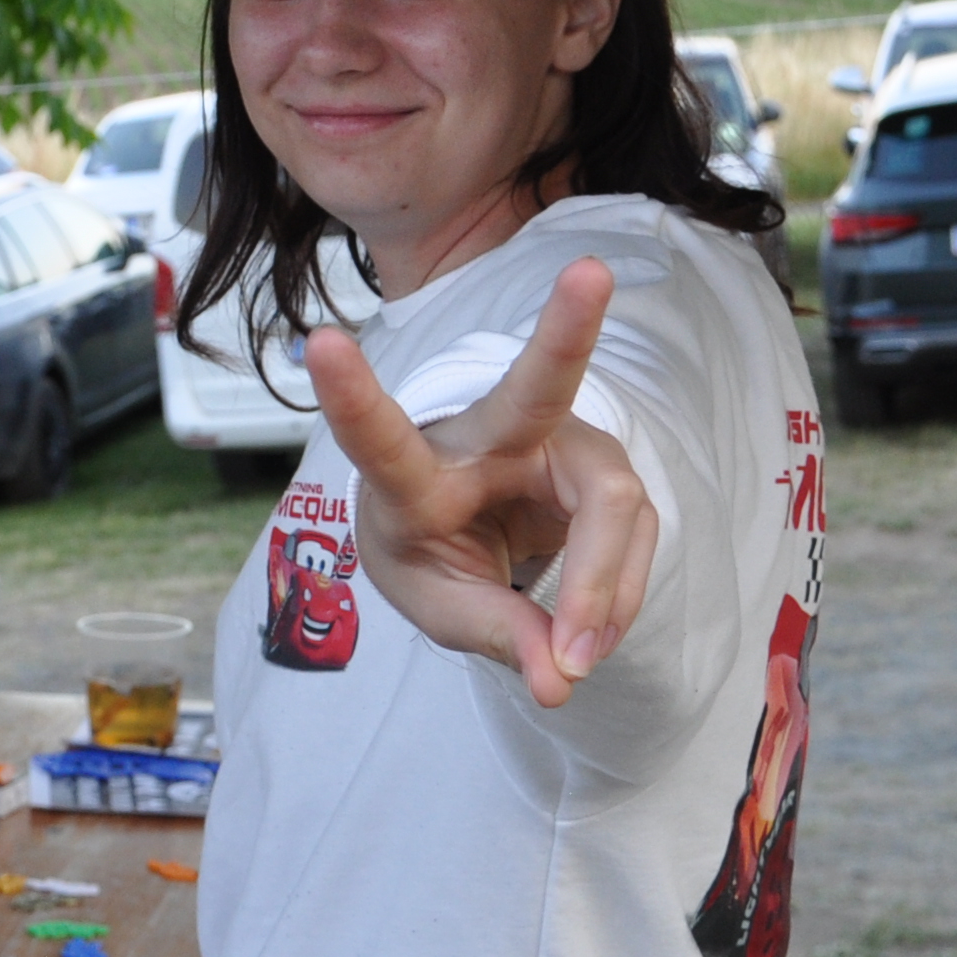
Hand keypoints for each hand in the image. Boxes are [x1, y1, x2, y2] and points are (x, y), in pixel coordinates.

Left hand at [301, 256, 656, 709]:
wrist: (464, 527)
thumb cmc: (431, 551)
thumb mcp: (442, 605)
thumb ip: (498, 637)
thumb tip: (560, 682)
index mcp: (416, 473)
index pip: (381, 441)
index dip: (352, 399)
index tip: (320, 343)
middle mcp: (490, 437)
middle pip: (535, 386)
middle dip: (565, 330)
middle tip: (590, 273)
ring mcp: (556, 443)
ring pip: (611, 504)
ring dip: (604, 592)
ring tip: (577, 657)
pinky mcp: (604, 469)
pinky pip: (636, 533)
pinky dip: (617, 598)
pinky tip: (590, 633)